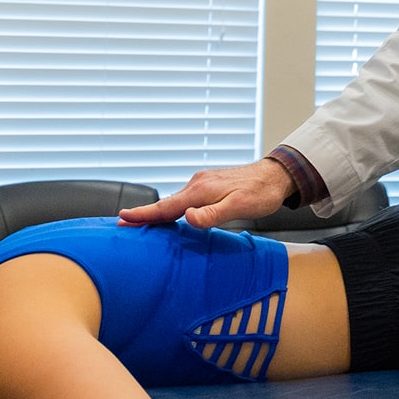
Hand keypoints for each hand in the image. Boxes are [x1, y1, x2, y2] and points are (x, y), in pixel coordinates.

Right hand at [117, 159, 295, 229]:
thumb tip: (188, 218)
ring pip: (174, 200)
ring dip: (157, 211)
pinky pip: (184, 198)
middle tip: (122, 223)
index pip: (167, 207)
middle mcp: (197, 184)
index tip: (122, 218)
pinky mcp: (209, 185)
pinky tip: (170, 214)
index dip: (144, 214)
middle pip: (166, 203)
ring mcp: (202, 183)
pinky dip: (172, 207)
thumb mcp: (240, 207)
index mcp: (201, 191)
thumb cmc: (261, 194)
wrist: (276, 175)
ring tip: (139, 221)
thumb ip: (214, 215)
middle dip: (144, 214)